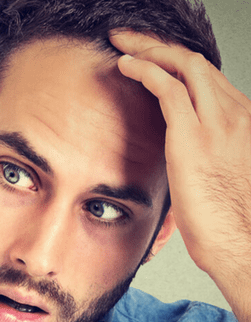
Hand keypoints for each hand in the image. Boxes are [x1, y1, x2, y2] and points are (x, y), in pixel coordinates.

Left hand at [109, 31, 250, 321]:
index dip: (178, 63)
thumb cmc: (229, 221)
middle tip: (130, 40)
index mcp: (242, 122)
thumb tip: (182, 157)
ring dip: (148, 49)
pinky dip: (144, 70)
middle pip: (195, 62)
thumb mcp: (222, 177)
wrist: (241, 244)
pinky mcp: (194, 134)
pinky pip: (167, 87)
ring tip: (121, 44)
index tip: (153, 59)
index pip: (207, 79)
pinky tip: (125, 65)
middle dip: (160, 45)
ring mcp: (217, 121)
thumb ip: (205, 155)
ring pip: (182, 65)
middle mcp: (235, 113)